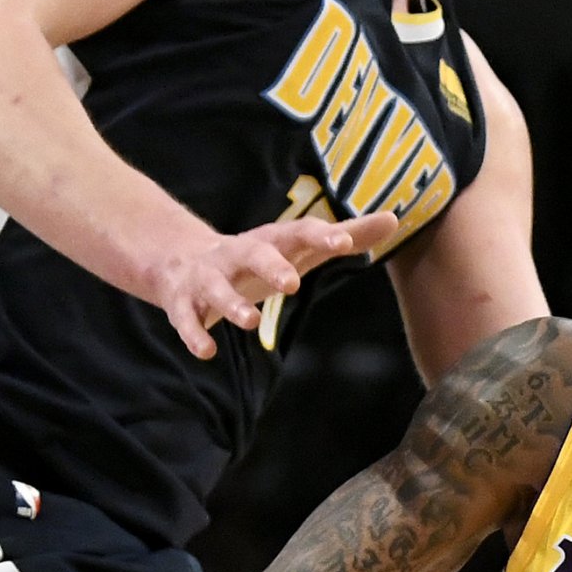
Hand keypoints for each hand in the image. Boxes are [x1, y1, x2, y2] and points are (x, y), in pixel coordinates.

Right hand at [143, 210, 398, 360]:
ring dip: (231, 303)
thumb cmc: (254, 258)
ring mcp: (207, 278)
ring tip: (250, 320)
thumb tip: (394, 219)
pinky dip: (195, 334)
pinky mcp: (182, 303)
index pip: (296, 232)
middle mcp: (236, 255)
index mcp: (268, 241)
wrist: (178, 259)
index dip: (320, 236)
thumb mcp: (297, 247)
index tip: (345, 242)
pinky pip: (186, 319)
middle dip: (270, 266)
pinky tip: (207, 352)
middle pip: (253, 254)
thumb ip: (343, 236)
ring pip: (217, 289)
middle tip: (291, 284)